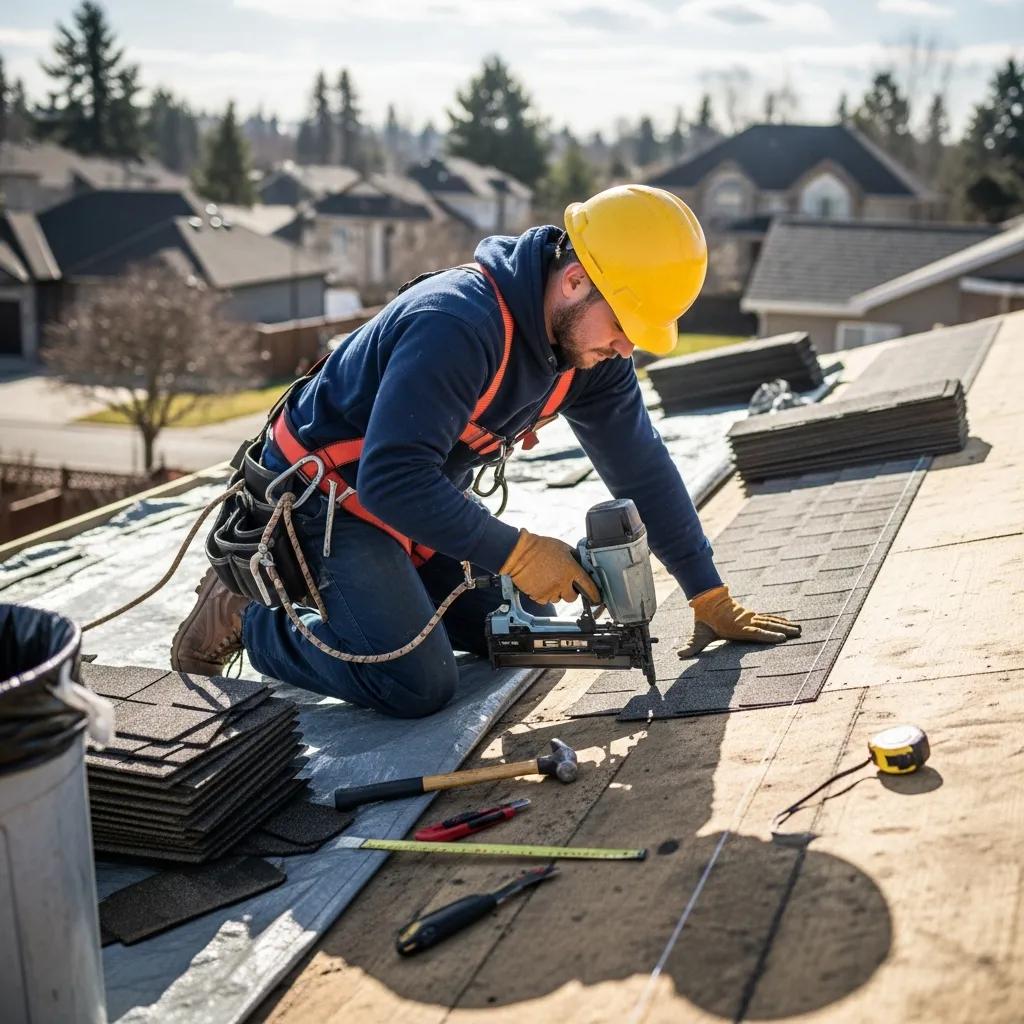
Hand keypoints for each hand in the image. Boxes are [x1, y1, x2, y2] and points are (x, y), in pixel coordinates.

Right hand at [500, 529, 601, 605]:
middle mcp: (562, 582)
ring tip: (548, 579)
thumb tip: (579, 564)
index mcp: (571, 570)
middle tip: (564, 583)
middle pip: (572, 597)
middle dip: (570, 592)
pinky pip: (545, 600)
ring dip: (556, 592)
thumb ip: (573, 558)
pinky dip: (544, 594)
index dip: (594, 593)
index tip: (595, 597)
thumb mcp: (563, 547)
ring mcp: (550, 591)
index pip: (588, 586)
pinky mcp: (538, 595)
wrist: (519, 553)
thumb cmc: (539, 547)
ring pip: (558, 599)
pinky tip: (540, 583)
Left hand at [678, 585, 800, 657]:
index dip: (768, 635)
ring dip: (784, 624)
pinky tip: (788, 622)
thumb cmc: (704, 619)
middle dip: (783, 630)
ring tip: (799, 629)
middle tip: (798, 634)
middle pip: (767, 626)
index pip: (754, 632)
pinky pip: (767, 617)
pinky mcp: (751, 615)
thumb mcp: (698, 634)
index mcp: (736, 627)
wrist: (706, 598)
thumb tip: (679, 654)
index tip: (781, 638)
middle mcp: (746, 621)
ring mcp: (750, 617)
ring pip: (770, 621)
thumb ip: (691, 645)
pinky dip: (778, 620)